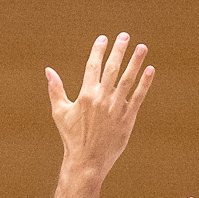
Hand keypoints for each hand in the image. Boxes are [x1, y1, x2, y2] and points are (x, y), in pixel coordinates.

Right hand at [47, 32, 153, 181]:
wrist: (86, 161)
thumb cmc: (71, 137)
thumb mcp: (60, 112)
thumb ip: (55, 89)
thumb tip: (48, 70)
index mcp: (86, 95)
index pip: (93, 66)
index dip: (99, 50)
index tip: (104, 38)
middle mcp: (102, 99)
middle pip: (112, 68)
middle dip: (119, 50)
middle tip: (125, 36)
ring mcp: (116, 108)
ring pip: (128, 80)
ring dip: (135, 62)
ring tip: (142, 47)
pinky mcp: (128, 119)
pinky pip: (138, 97)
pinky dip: (145, 83)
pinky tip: (150, 70)